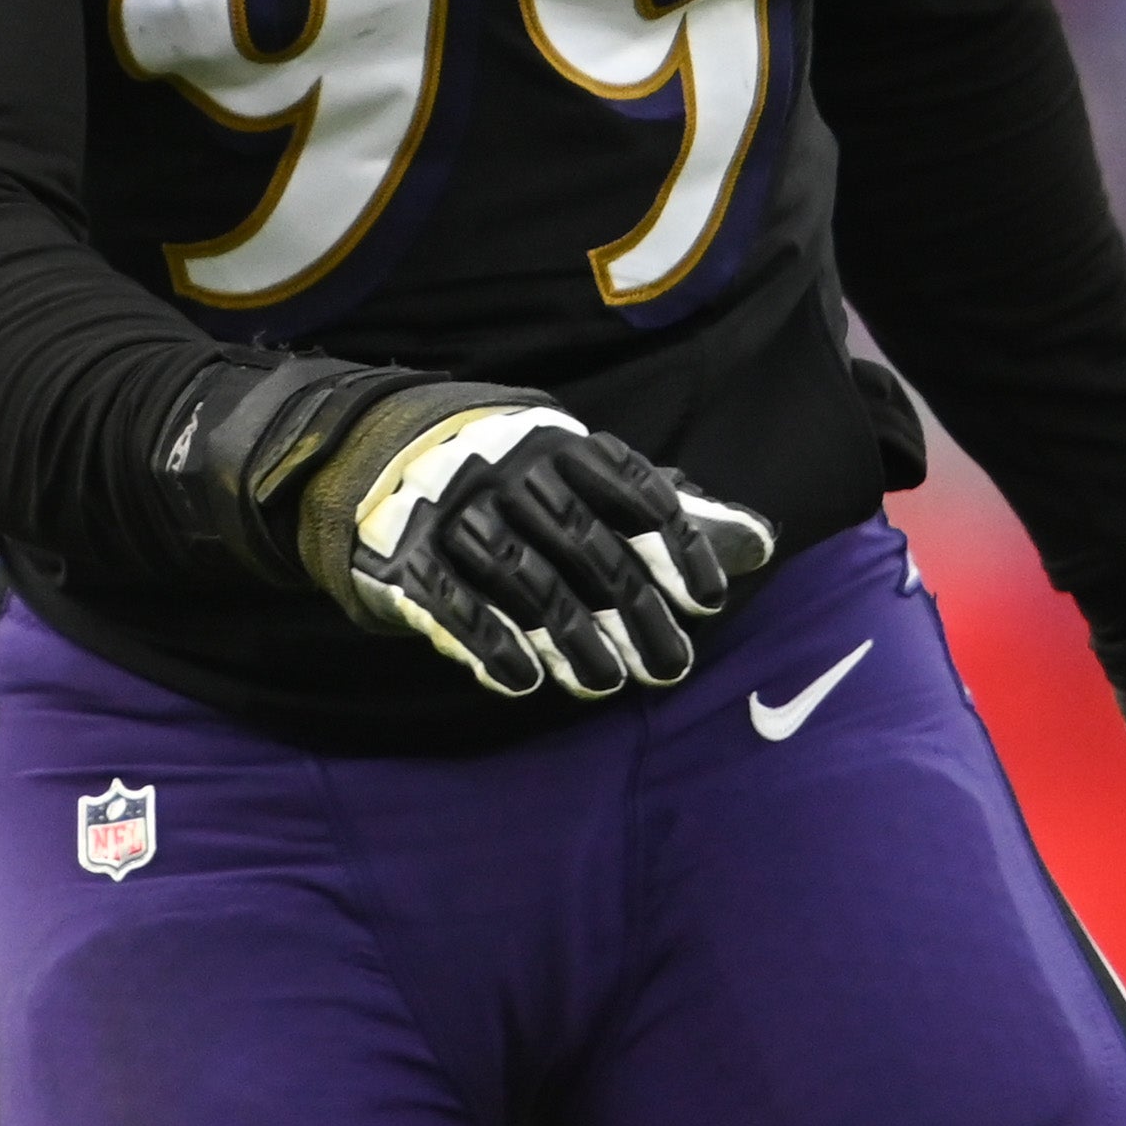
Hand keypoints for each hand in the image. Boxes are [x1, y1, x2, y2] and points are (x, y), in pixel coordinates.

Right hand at [160, 357, 776, 697]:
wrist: (365, 455)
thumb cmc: (500, 473)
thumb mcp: (572, 470)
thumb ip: (657, 507)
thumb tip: (760, 540)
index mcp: (556, 442)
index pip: (633, 491)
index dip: (676, 547)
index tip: (709, 601)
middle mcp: (507, 470)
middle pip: (587, 546)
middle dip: (635, 609)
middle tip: (671, 665)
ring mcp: (452, 512)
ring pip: (526, 582)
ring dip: (573, 640)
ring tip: (609, 683)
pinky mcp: (403, 558)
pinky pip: (453, 607)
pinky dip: (491, 646)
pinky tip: (525, 682)